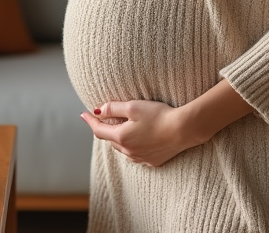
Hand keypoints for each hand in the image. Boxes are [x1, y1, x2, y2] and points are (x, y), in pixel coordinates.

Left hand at [80, 100, 200, 166]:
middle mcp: (129, 151)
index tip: (84, 114)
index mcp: (121, 137)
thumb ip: (113, 108)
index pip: (99, 130)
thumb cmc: (159, 115)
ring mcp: (141, 158)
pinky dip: (132, 147)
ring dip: (119, 139)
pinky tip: (139, 140)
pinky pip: (136, 155)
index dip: (90, 121)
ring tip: (122, 128)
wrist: (184, 129)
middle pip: (111, 140)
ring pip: (123, 149)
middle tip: (105, 118)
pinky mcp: (153, 161)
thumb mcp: (133, 106)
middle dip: (106, 129)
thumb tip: (98, 110)